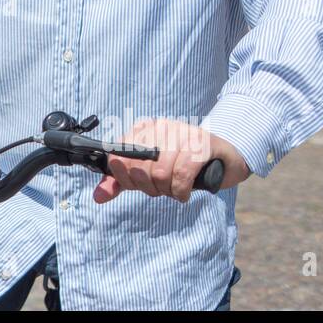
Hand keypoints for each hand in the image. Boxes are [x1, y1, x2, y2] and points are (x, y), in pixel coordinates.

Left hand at [94, 118, 249, 203]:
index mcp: (144, 128)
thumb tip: (98, 196)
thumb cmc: (183, 165)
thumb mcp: (148, 173)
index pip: (119, 155)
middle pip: (139, 167)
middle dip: (149, 187)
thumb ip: (122, 182)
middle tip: (162, 189)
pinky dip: (181, 191)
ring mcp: (182, 132)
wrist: (224, 159)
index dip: (126, 178)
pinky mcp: (202, 144)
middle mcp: (161, 126)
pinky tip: (185, 192)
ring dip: (167, 190)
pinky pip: (182, 174)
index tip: (137, 185)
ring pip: (160, 173)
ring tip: (175, 188)